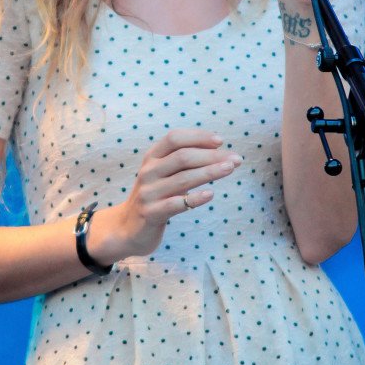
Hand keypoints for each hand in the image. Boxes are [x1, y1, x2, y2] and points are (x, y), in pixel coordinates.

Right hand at [114, 129, 240, 256]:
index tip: (220, 141)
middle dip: (212, 156)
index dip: (198, 136)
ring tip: (230, 169)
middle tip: (236, 159)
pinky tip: (211, 195)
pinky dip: (195, 198)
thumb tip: (218, 150)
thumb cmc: (155, 196)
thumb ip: (182, 161)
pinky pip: (176, 204)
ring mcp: (149, 193)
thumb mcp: (163, 173)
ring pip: (183, 179)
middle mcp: (148, 172)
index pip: (174, 138)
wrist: (128, 227)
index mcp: (152, 157)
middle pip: (183, 157)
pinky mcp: (151, 213)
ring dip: (210, 173)